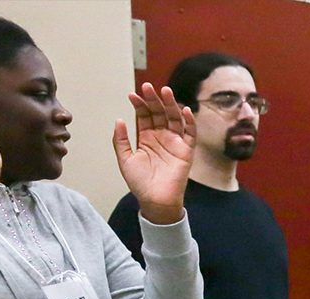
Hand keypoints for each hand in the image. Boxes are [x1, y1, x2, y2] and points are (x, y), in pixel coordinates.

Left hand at [113, 82, 194, 224]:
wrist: (155, 200)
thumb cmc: (140, 183)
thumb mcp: (125, 159)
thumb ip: (121, 140)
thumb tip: (119, 120)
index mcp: (146, 138)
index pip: (144, 115)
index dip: (139, 105)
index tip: (132, 95)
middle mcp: (161, 137)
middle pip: (159, 113)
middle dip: (154, 100)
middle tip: (148, 87)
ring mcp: (174, 142)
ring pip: (174, 118)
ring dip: (171, 104)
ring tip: (165, 92)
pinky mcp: (186, 150)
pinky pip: (190, 133)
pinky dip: (189, 121)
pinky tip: (184, 110)